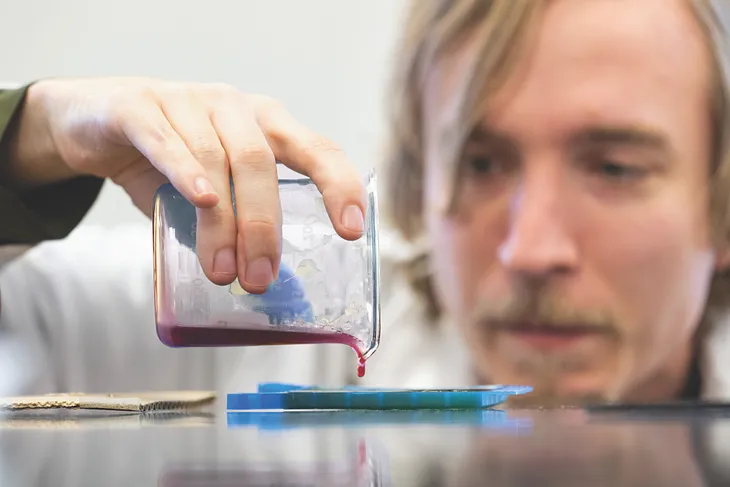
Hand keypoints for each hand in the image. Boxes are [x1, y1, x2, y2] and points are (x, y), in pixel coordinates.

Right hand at [7, 77, 365, 292]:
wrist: (94, 122)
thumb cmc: (170, 160)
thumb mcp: (214, 188)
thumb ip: (236, 219)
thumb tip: (265, 280)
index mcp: (266, 124)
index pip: (317, 149)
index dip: (339, 186)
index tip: (351, 230)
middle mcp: (234, 107)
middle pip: (260, 163)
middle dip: (264, 226)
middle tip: (260, 278)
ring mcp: (187, 101)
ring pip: (214, 160)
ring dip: (221, 222)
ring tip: (223, 271)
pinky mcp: (139, 108)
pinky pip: (166, 140)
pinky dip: (185, 171)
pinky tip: (202, 200)